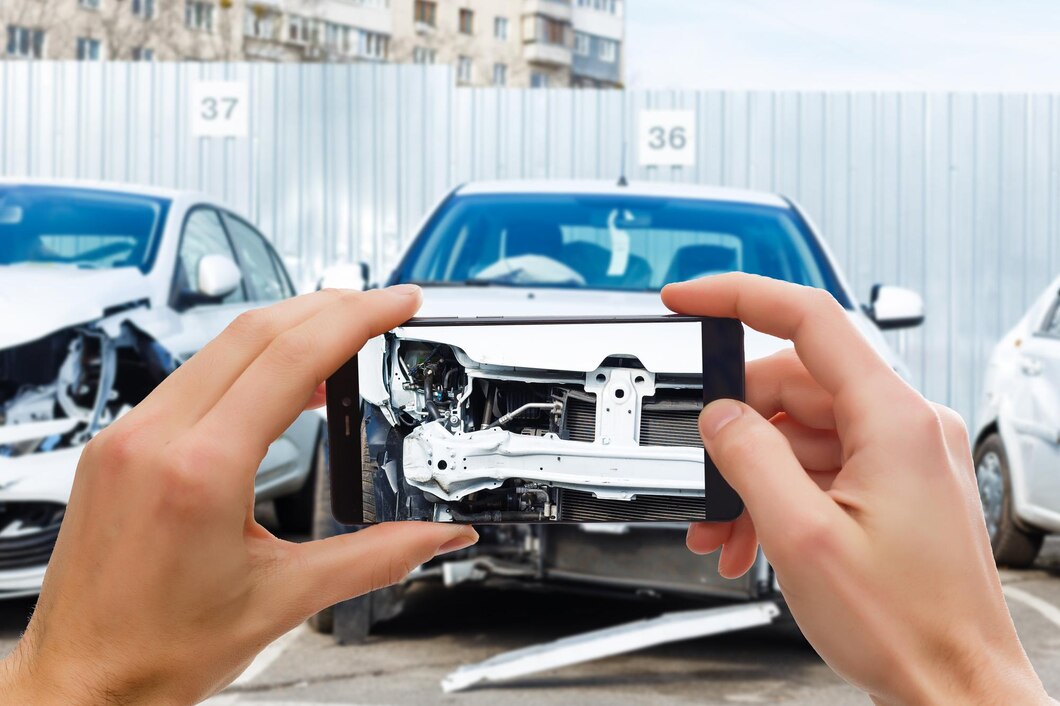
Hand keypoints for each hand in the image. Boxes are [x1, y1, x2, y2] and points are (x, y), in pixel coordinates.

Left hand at [0, 285, 477, 704]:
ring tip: (342, 336)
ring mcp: (126, 436)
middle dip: (329, 306)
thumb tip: (437, 538)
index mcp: (199, 470)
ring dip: (288, 328)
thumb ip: (377, 558)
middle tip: (381, 304)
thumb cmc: (157, 651)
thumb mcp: (286, 600)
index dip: (356, 318)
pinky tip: (280, 379)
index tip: (396, 302)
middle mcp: (152, 438)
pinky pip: (191, 376)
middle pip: (255, 331)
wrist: (81, 681)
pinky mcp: (116, 445)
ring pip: (219, 345)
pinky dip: (247, 361)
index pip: (291, 358)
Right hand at [663, 274, 1050, 705]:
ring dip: (752, 474)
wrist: (954, 687)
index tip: (687, 298)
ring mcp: (902, 457)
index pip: (808, 319)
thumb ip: (749, 459)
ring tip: (725, 531)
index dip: (738, 297)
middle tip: (705, 478)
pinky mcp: (895, 486)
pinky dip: (779, 492)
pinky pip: (821, 465)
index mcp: (893, 420)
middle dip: (736, 429)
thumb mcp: (800, 537)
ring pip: (801, 433)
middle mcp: (905, 426)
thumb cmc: (906, 626)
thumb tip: (719, 416)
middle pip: (793, 387)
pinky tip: (751, 536)